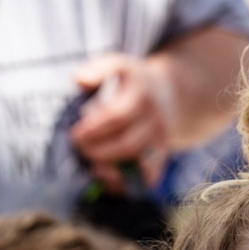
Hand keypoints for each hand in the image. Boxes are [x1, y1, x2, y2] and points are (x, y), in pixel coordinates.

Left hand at [71, 53, 173, 189]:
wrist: (173, 96)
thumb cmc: (135, 82)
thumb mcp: (119, 65)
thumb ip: (97, 69)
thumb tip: (78, 81)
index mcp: (142, 97)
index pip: (116, 117)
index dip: (93, 130)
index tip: (75, 135)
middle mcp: (156, 122)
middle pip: (127, 145)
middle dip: (98, 152)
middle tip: (80, 149)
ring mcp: (162, 143)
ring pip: (138, 167)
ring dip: (110, 172)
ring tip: (92, 165)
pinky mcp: (162, 160)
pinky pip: (145, 180)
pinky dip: (125, 185)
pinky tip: (107, 177)